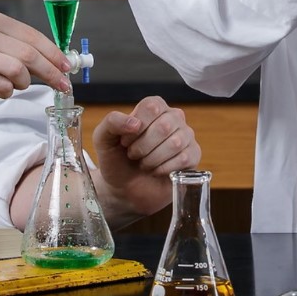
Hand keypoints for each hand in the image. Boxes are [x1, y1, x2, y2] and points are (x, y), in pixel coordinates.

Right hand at [0, 8, 71, 110]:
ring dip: (23, 83)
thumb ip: (8, 46)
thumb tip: (48, 59)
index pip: (30, 34)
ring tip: (15, 86)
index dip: (53, 52)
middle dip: (50, 72)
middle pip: (29, 53)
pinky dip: (5, 92)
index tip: (66, 66)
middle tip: (62, 85)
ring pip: (18, 70)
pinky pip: (0, 86)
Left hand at [90, 96, 200, 226]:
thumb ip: (112, 122)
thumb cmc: (116, 159)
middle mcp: (173, 117)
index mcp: (153, 107)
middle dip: (143, 146)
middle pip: (164, 125)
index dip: (136, 126)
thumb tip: (135, 123)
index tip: (125, 141)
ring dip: (153, 158)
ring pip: (176, 142)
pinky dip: (165, 168)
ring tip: (144, 164)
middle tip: (133, 155)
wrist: (124, 188)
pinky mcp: (193, 155)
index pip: (151, 107)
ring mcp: (185, 136)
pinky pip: (185, 158)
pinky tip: (156, 171)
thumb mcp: (103, 138)